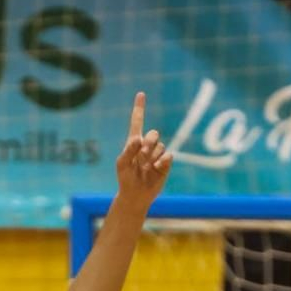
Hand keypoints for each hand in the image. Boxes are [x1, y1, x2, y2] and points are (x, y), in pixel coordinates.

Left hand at [115, 92, 173, 209]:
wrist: (135, 195)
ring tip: (145, 168)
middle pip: (154, 133)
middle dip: (148, 144)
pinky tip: (155, 169)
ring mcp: (157, 154)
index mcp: (134, 142)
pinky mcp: (165, 164)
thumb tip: (139, 138)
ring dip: (151, 157)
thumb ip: (128, 149)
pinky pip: (168, 156)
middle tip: (141, 157)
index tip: (140, 94)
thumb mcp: (122, 163)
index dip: (139, 108)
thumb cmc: (125, 178)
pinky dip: (161, 162)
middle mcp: (147, 145)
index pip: (137, 122)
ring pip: (160, 146)